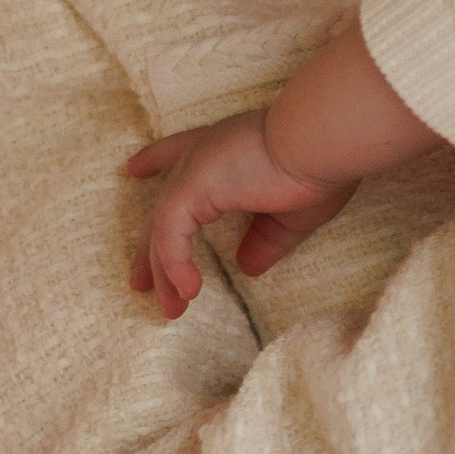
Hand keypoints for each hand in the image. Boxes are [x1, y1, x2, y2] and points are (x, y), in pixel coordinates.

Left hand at [124, 111, 349, 315]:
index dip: (155, 161)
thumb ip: (264, 240)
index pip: (178, 153)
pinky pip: (170, 236)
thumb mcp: (289, 214)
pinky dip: (176, 266)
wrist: (320, 143)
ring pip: (164, 229)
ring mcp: (192, 170)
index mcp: (223, 152)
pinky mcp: (190, 187)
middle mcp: (201, 154)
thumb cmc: (316, 167)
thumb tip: (247, 267)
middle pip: (163, 206)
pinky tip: (188, 292)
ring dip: (165, 272)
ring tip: (171, 310)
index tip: (133, 169)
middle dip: (149, 245)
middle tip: (140, 281)